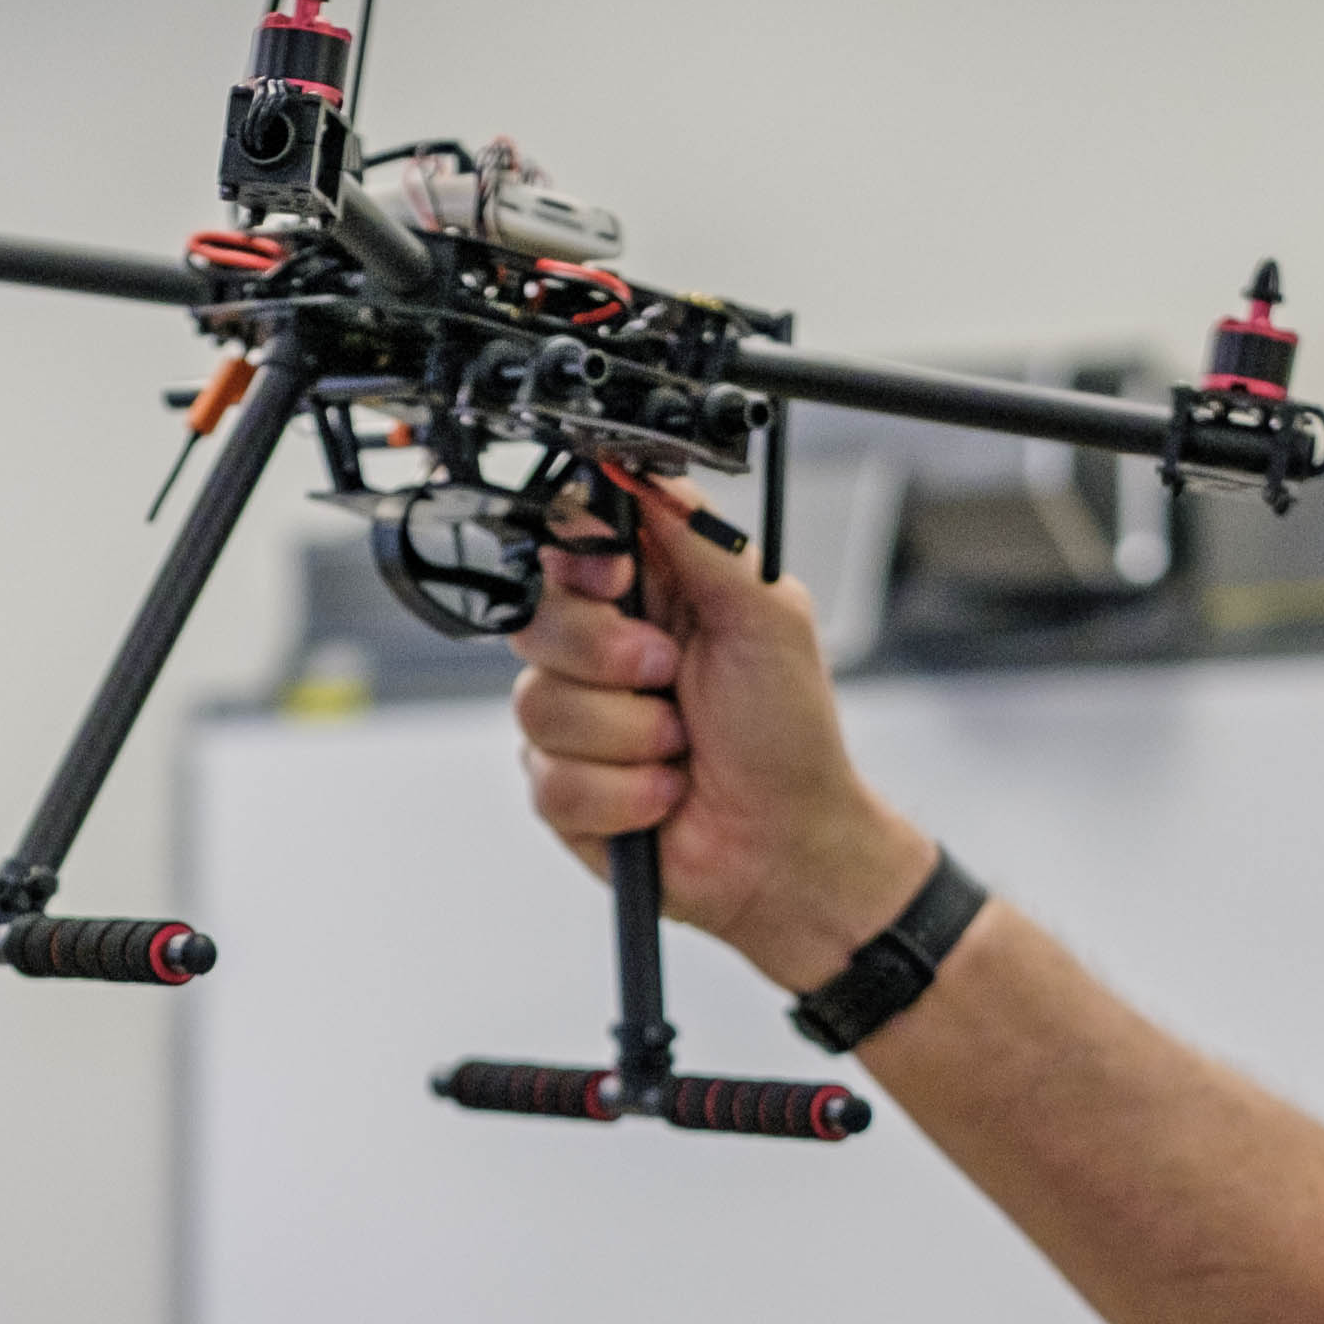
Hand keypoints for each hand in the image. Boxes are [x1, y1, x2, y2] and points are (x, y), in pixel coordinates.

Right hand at [504, 477, 938, 991]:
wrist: (784, 849)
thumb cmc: (789, 737)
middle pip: (534, 620)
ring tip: (679, 750)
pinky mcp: (562, 789)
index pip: (565, 544)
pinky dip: (620, 795)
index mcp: (648, 594)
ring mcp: (577, 722)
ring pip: (537, 706)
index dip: (579, 565)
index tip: (620, 586)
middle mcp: (602, 652)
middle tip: (671, 678)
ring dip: (627, 738)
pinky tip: (662, 797)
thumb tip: (640, 474)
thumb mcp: (766, 613)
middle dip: (609, 659)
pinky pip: (548, 779)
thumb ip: (703, 536)